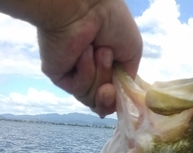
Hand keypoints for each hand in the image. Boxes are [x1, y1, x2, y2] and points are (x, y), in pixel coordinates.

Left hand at [36, 0, 141, 116]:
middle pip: (104, 103)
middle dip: (110, 92)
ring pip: (93, 99)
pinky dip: (86, 73)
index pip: (114, 96)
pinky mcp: (60, 77)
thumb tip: (119, 98)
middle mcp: (90, 73)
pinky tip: (83, 53)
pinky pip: (79, 90)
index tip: (122, 90)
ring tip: (98, 51)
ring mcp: (75, 76)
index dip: (119, 98)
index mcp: (107, 67)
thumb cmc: (112, 21)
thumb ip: (128, 80)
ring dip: (100, 75)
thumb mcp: (132, 53)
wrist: (86, 7)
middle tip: (108, 64)